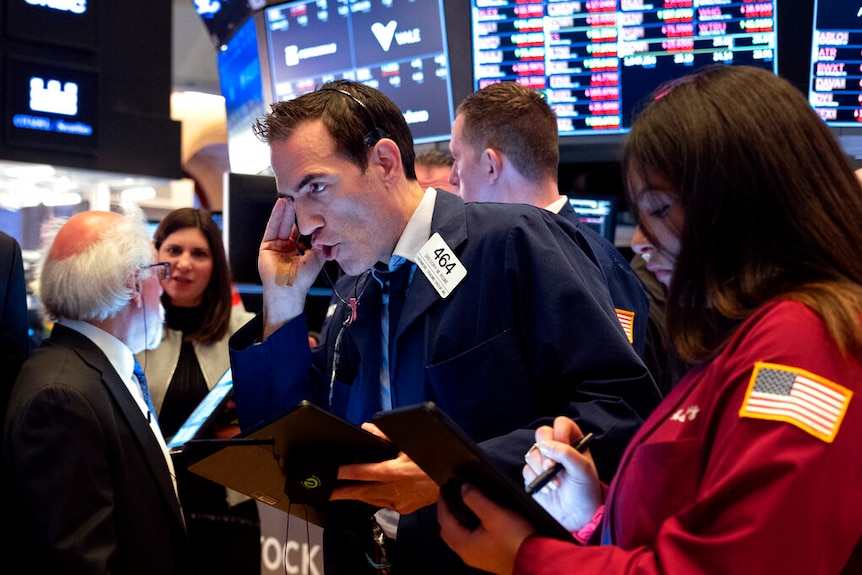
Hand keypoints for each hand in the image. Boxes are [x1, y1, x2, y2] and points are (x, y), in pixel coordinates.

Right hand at [258, 198, 324, 336]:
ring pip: (281, 224)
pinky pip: (272, 227)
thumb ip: (321, 244)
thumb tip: (327, 232)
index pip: (301, 232)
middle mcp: (286, 248)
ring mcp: (276, 246)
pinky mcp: (266, 245)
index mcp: (297, 252)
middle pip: (290, 226)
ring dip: (286, 211)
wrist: (289, 289)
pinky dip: (276, 215)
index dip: (305, 221)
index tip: (311, 208)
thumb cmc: (302, 279)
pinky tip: (281, 205)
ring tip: (291, 198)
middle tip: (301, 198)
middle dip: (295, 213)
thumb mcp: (317, 258)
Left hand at [329, 423, 439, 513]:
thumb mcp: (411, 443)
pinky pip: (383, 503)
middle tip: (327, 491)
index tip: (332, 473)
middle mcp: (395, 489)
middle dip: (342, 492)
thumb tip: (368, 429)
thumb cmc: (433, 459)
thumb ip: (386, 437)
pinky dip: (373, 498)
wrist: (455, 480)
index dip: (345, 473)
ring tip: (343, 492)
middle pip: (362, 492)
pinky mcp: (404, 509)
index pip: (364, 472)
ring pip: (371, 500)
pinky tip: (369, 493)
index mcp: (396, 471)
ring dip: (357, 495)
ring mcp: (400, 502)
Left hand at [438, 483, 535, 574]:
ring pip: (460, 536)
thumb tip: (463, 488)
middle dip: (448, 513)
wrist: (537, 559)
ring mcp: (478, 557)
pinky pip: (472, 540)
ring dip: (459, 521)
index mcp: (462, 544)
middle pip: (449, 530)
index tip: (444, 488)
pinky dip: (469, 528)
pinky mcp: (489, 557)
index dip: (442, 502)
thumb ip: (475, 499)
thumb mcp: (494, 514)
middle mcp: (466, 554)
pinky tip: (480, 520)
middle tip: (452, 496)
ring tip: (466, 504)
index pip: (443, 519)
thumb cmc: (515, 539)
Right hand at [523, 417, 601, 531]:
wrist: (577, 517)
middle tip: (552, 466)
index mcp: (573, 443)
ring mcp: (543, 462)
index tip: (562, 446)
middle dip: (545, 450)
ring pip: (532, 452)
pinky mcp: (533, 476)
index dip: (560, 432)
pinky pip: (526, 469)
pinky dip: (536, 479)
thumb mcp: (583, 470)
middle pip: (542, 433)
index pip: (562, 424)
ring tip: (555, 484)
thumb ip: (567, 453)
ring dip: (541, 468)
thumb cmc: (586, 492)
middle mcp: (557, 449)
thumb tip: (545, 445)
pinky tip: (548, 489)